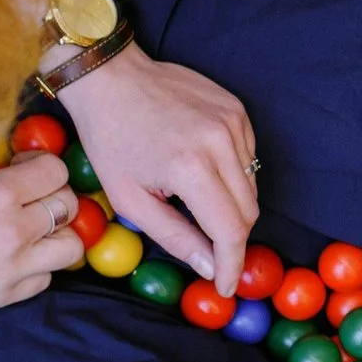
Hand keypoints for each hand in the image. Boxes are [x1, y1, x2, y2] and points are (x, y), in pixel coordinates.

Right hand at [0, 150, 84, 344]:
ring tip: (33, 229)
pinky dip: (38, 266)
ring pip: (70, 246)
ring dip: (57, 233)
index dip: (42, 165)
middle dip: (53, 194)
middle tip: (30, 195)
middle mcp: (15, 231)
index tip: (23, 166)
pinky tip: (13, 258)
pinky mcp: (6, 297)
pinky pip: (45, 279)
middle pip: (68, 205)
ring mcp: (15, 268)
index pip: (54, 171)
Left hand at [59, 45, 257, 287]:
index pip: (230, 230)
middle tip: (210, 250)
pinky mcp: (238, 109)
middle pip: (248, 211)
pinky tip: (202, 168)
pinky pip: (249, 158)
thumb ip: (174, 236)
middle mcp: (221, 143)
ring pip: (252, 186)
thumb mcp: (129, 198)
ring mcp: (234, 122)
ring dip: (232, 205)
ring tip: (197, 200)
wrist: (110, 76)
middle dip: (232, 238)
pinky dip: (233, 174)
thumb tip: (209, 267)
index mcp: (190, 168)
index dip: (232, 264)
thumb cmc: (109, 138)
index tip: (226, 286)